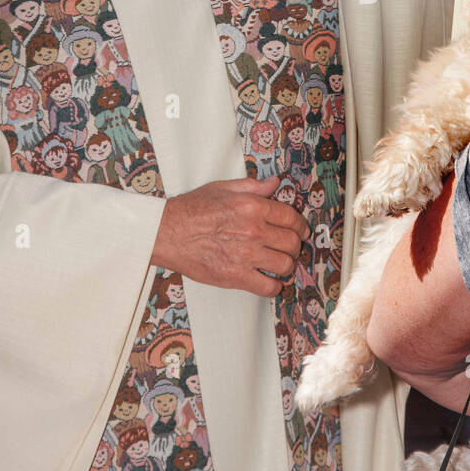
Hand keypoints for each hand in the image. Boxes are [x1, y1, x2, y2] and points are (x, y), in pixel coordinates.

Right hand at [151, 175, 310, 296]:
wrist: (168, 233)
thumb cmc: (191, 210)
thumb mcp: (223, 188)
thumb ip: (253, 186)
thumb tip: (274, 184)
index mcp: (253, 206)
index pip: (291, 217)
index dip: (300, 225)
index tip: (301, 230)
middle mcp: (254, 230)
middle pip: (291, 242)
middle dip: (295, 245)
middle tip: (291, 248)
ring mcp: (246, 255)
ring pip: (285, 265)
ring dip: (287, 266)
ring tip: (281, 264)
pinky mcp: (236, 276)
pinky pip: (268, 286)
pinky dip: (274, 286)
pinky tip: (270, 281)